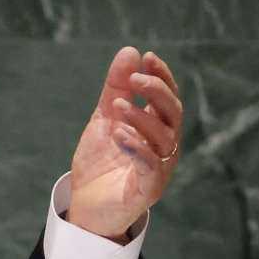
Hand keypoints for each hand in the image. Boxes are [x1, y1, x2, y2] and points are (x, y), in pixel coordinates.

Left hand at [67, 47, 182, 242]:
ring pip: (163, 138)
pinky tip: (120, 134)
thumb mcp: (104, 120)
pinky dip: (137, 148)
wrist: (85, 206)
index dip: (162, 77)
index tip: (147, 57)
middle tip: (135, 79)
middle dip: (156, 92)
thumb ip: (115, 89)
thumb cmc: (101, 163)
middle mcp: (164, 147)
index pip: (168, 98)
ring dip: (142, 118)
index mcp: (157, 129)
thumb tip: (129, 52)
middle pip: (173, 114)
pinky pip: (150, 167)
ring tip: (118, 105)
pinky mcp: (148, 190)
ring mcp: (159, 169)